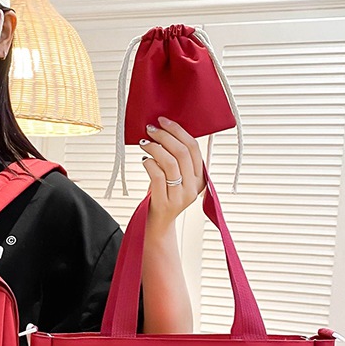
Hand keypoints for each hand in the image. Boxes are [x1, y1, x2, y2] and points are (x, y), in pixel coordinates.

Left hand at [139, 116, 205, 235]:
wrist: (158, 224)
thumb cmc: (163, 196)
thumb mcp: (175, 178)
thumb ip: (176, 160)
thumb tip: (164, 131)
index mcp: (200, 177)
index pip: (194, 148)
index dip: (178, 131)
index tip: (163, 121)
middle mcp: (193, 187)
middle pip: (183, 152)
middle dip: (165, 136)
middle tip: (151, 129)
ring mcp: (181, 196)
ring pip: (170, 163)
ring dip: (155, 148)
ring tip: (144, 143)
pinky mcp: (166, 203)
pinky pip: (158, 177)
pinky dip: (150, 164)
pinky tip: (144, 160)